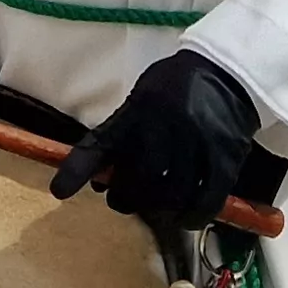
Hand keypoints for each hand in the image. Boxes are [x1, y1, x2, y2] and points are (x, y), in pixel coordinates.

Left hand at [50, 50, 264, 230]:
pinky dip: (194, 215)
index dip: (77, 169)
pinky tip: (186, 217)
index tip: (60, 191)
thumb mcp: (141, 99)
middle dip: (127, 198)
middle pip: (139, 180)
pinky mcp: (226, 156)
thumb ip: (121, 134)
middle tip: (125, 201)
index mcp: (138, 108)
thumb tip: (100, 180)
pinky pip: (207, 199)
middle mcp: (165, 125)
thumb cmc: (176, 87)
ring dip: (160, 212)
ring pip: (172, 195)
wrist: (227, 70)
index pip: (101, 142)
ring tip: (157, 211)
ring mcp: (198, 142)